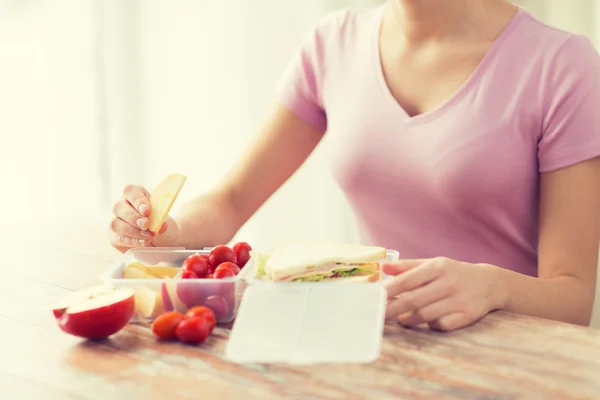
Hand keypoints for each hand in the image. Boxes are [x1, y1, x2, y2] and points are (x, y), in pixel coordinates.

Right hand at [109, 184, 171, 252]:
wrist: (161, 239)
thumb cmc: (159, 222)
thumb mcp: (163, 217)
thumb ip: (161, 218)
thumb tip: (161, 225)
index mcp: (135, 195)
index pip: (130, 191)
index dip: (137, 200)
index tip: (146, 211)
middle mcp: (122, 206)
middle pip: (119, 207)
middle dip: (133, 217)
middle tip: (146, 225)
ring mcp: (116, 221)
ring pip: (116, 223)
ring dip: (133, 231)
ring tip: (148, 236)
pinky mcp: (114, 237)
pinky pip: (118, 238)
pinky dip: (132, 241)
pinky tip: (144, 242)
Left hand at [382, 257, 504, 331]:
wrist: (491, 283)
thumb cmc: (454, 273)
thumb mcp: (434, 264)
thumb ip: (408, 266)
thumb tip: (383, 267)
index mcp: (437, 267)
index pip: (407, 280)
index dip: (388, 290)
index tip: (373, 298)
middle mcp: (448, 282)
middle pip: (413, 300)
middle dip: (391, 309)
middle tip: (377, 316)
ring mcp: (459, 300)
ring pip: (425, 315)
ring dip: (408, 319)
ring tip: (400, 318)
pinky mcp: (467, 315)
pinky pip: (441, 325)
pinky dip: (430, 325)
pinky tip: (425, 321)